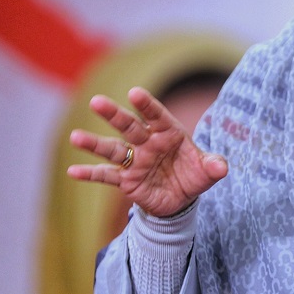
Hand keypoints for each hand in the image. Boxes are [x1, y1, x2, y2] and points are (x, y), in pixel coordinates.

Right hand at [67, 86, 226, 216]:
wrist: (181, 199)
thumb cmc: (194, 175)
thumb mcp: (207, 171)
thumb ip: (213, 166)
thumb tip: (221, 167)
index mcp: (168, 133)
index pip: (157, 116)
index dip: (147, 105)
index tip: (135, 93)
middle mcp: (147, 143)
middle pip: (129, 126)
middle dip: (114, 115)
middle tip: (96, 102)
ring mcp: (134, 160)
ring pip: (112, 149)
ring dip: (94, 143)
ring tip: (76, 137)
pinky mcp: (126, 179)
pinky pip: (106, 175)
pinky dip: (90, 174)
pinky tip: (73, 172)